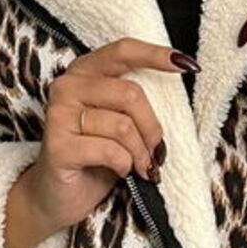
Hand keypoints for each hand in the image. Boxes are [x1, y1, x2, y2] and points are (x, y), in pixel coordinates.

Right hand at [22, 36, 196, 234]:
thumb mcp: (119, 121)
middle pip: (130, 94)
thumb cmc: (96, 156)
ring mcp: (59, 115)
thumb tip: (176, 84)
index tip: (187, 65)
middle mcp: (67, 86)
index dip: (155, 55)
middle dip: (151, 128)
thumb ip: (134, 101)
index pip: (122, 50)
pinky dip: (125, 165)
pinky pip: (110, 151)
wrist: (60, 196)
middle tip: (155, 151)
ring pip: (123, 126)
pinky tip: (120, 171)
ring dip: (140, 152)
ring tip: (139, 165)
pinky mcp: (58, 146)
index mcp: (84, 72)